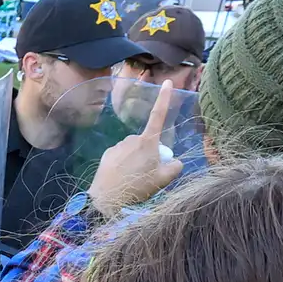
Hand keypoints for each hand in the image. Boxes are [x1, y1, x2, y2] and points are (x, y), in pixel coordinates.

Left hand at [88, 80, 184, 217]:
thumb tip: (175, 161)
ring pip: (133, 150)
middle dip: (150, 152)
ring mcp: (117, 146)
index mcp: (148, 141)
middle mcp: (131, 139)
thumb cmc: (138, 187)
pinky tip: (121, 177)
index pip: (159, 115)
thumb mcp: (164, 179)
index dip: (164, 98)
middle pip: (147, 142)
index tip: (167, 82)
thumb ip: (175, 167)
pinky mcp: (107, 154)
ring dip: (136, 159)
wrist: (107, 199)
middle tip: (148, 173)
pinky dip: (123, 164)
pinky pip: (120, 156)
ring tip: (133, 178)